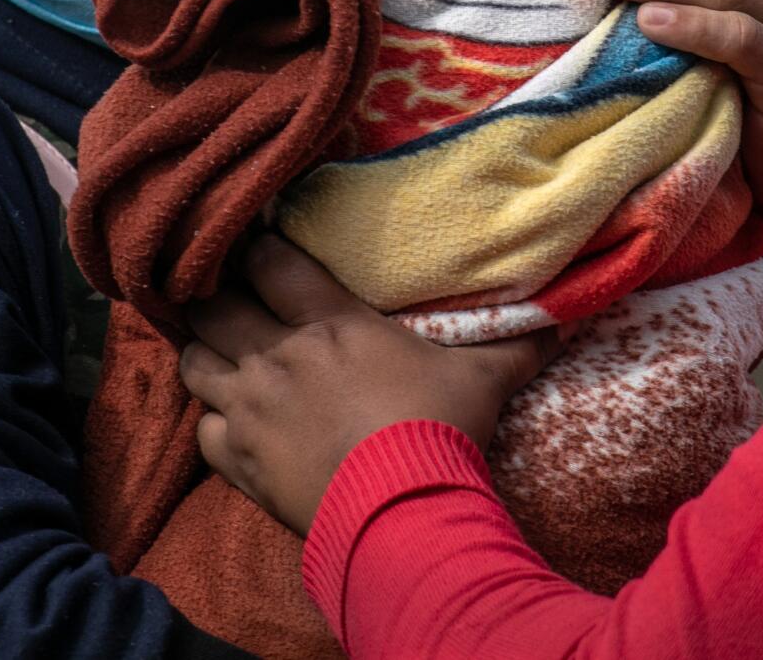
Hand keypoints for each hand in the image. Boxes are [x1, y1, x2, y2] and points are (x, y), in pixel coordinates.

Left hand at [182, 234, 560, 534]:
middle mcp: (278, 355)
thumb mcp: (482, 380)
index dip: (257, 251)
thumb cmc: (439, 431)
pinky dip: (212, 424)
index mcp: (330, 322)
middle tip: (229, 298)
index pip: (268, 261)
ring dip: (206, 355)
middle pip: (214, 305)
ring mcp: (251, 407)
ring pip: (195, 361)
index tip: (260, 250)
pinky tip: (234, 425)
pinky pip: (202, 430)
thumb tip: (566, 320)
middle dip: (215, 297)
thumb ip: (515, 345)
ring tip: (223, 357)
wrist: (403, 511)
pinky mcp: (239, 460)